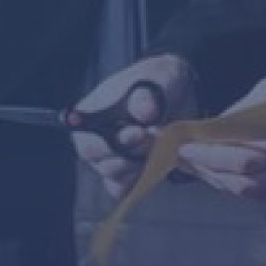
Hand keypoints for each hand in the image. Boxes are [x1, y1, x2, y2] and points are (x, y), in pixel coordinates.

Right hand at [69, 55, 194, 199]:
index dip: (109, 140)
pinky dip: (141, 182)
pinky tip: (156, 167)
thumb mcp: (160, 77)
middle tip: (154, 141)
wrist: (180, 97)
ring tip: (159, 149)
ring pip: (113, 176)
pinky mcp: (127, 173)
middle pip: (98, 160)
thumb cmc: (162, 81)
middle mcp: (95, 137)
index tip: (140, 133)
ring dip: (139, 167)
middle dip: (129, 155)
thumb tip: (145, 111)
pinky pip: (125, 188)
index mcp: (93, 110)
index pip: (86, 133)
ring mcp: (110, 158)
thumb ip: (150, 94)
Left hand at [175, 56, 265, 201]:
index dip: (207, 152)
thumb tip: (207, 130)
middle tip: (179, 155)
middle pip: (242, 179)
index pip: (241, 156)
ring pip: (249, 190)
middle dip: (205, 167)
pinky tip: (217, 174)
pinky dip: (235, 184)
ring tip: (192, 164)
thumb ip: (239, 116)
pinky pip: (261, 191)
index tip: (182, 143)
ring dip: (216, 178)